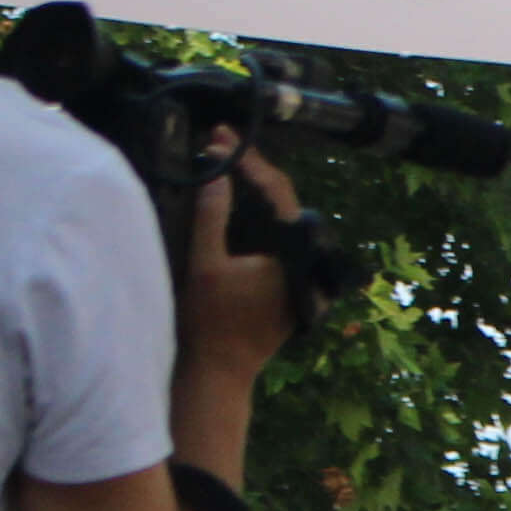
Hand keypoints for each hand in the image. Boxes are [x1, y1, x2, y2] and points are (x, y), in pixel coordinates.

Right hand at [174, 140, 302, 388]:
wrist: (221, 371)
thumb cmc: (210, 322)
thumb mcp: (204, 263)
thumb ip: (211, 215)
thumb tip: (215, 172)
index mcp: (294, 255)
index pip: (279, 192)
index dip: (250, 161)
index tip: (223, 138)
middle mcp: (305, 263)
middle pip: (283, 201)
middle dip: (252, 171)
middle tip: (220, 144)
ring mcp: (300, 275)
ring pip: (281, 219)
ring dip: (254, 192)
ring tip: (224, 164)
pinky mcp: (289, 284)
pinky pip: (277, 238)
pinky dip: (257, 216)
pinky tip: (233, 202)